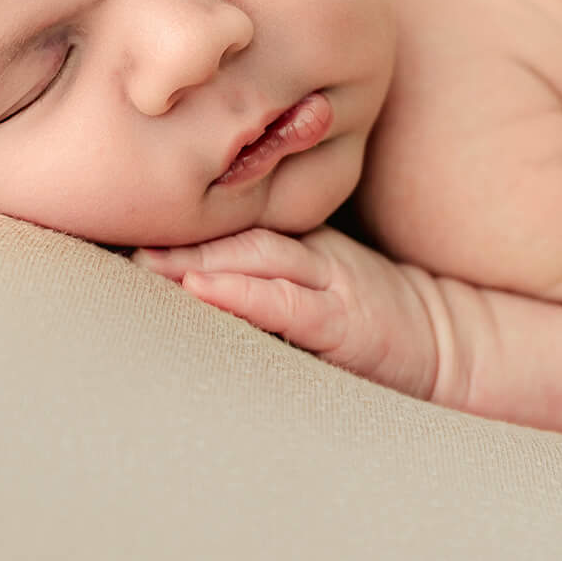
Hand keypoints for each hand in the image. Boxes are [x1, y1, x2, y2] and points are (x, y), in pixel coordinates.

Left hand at [135, 227, 441, 399]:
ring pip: (253, 258)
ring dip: (194, 257)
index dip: (172, 217)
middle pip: (230, 230)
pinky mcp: (345, 322)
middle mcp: (310, 254)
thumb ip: (266, 264)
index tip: (110, 213)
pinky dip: (243, 294)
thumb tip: (180, 268)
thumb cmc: (373, 320)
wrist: (455, 347)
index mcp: (298, 242)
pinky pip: (288, 303)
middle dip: (170, 232)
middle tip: (106, 226)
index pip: (227, 219)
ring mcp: (330, 285)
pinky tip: (201, 288)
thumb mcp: (319, 281)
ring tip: (140, 259)